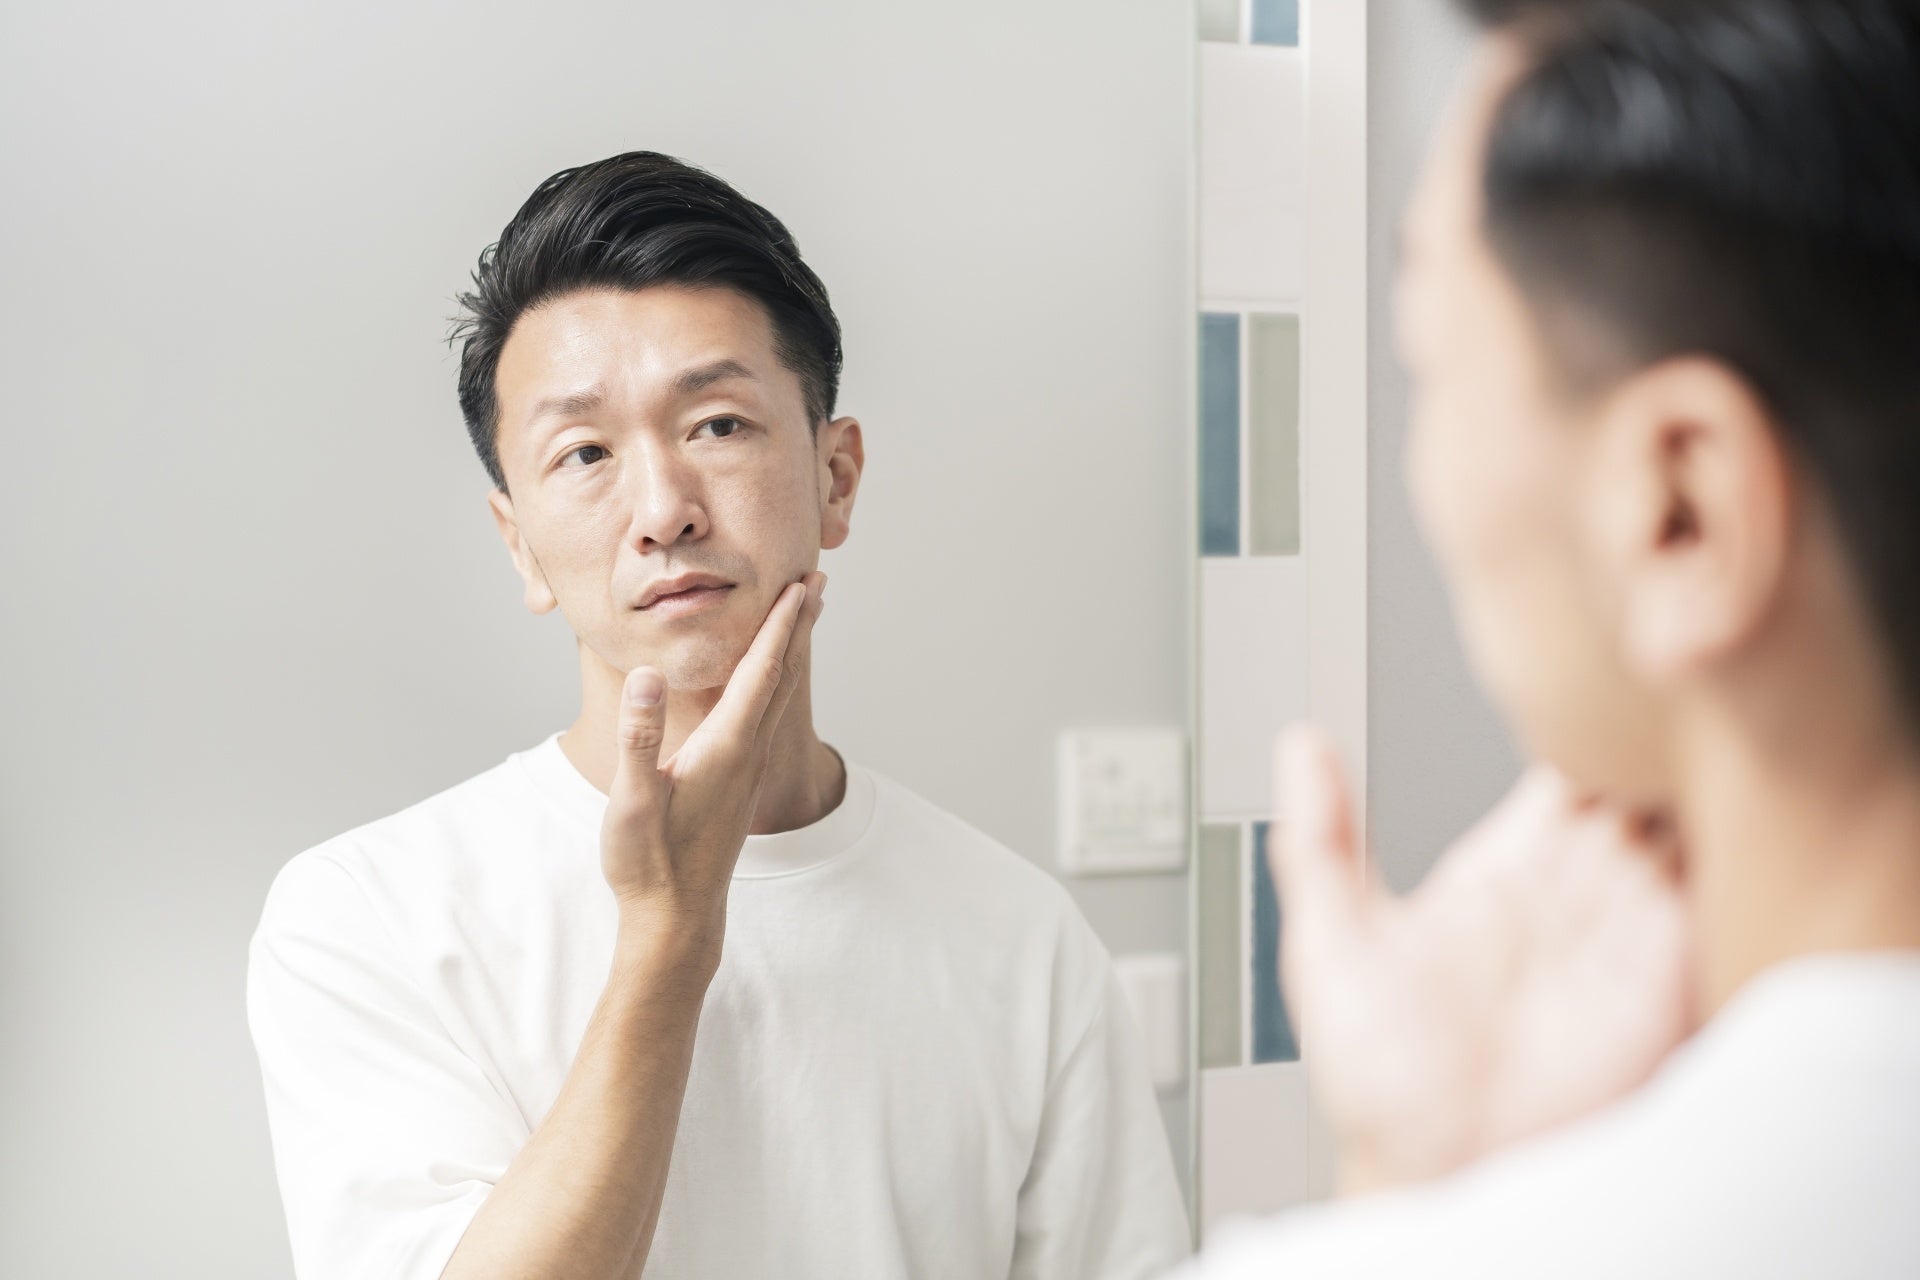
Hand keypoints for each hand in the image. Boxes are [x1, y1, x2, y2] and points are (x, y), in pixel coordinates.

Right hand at [600, 571, 826, 951]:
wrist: (675, 921)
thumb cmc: (649, 865)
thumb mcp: (632, 801)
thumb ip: (639, 738)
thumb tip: (646, 675)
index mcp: (728, 748)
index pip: (762, 671)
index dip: (780, 624)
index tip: (799, 583)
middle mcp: (748, 753)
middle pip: (782, 676)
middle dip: (799, 626)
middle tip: (819, 581)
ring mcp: (747, 770)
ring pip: (778, 696)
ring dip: (791, 652)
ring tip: (801, 618)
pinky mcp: (738, 783)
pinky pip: (766, 716)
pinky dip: (773, 682)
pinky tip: (766, 683)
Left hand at [1269, 724, 1693, 1193]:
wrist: (1433, 1171)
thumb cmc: (1378, 1077)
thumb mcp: (1331, 939)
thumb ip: (1321, 839)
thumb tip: (1296, 744)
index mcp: (1499, 874)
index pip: (1562, 772)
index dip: (1584, 717)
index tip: (1597, 663)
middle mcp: (1571, 895)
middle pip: (1637, 785)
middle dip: (1655, 737)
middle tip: (1661, 684)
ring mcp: (1625, 932)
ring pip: (1685, 830)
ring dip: (1698, 785)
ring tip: (1693, 733)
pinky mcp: (1666, 979)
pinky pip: (1714, 900)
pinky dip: (1729, 854)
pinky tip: (1722, 813)